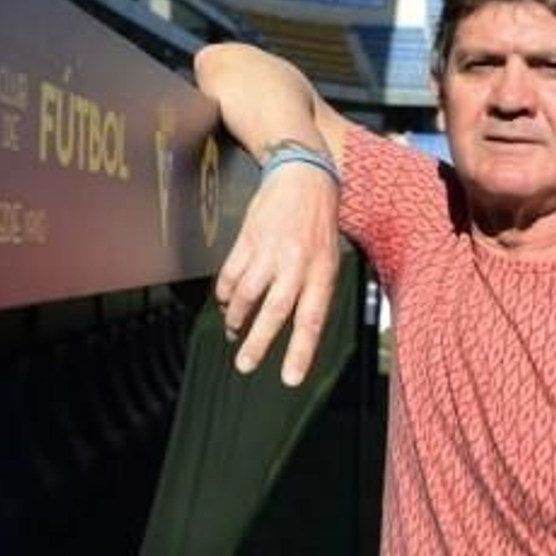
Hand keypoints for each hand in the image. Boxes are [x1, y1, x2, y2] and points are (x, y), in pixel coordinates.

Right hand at [214, 162, 340, 386]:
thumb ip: (315, 292)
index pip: (311, 320)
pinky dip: (226, 293)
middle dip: (258, 343)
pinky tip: (227, 301)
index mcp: (321, 272)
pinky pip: (231, 274)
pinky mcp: (249, 238)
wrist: (303, 177)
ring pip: (247, 294)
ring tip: (232, 331)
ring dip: (237, 318)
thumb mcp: (329, 259)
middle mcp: (296, 264)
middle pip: (275, 311)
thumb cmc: (318, 224)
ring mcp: (270, 250)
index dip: (300, 352)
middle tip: (244, 364)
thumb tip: (302, 330)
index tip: (290, 378)